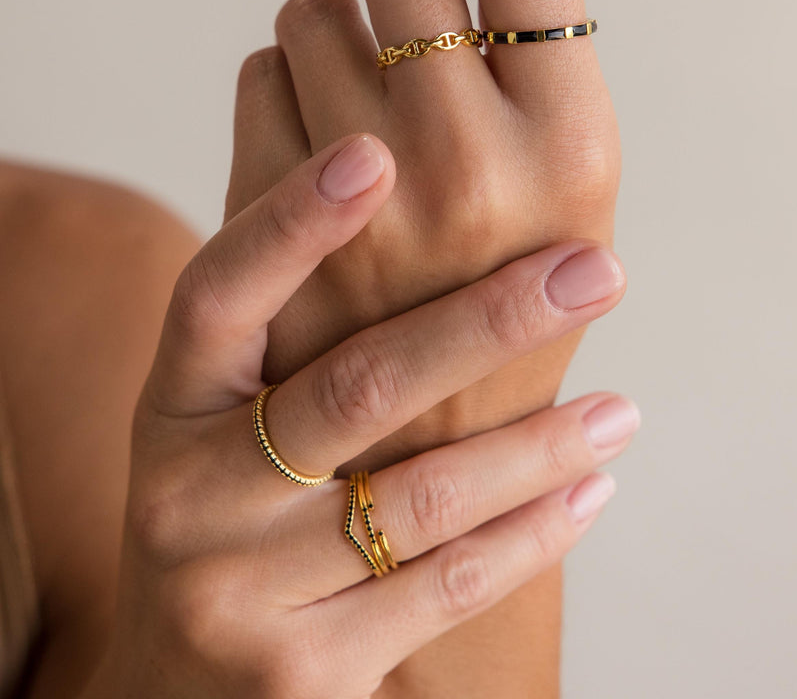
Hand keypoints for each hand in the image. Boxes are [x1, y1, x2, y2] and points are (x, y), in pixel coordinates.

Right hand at [86, 137, 636, 698]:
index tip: (376, 152)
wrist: (181, 685)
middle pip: (352, 389)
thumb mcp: (220, 415)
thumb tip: (374, 165)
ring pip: (419, 500)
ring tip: (623, 409)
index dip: (289, 224)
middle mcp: (189, 491)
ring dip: (537, 447)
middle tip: (592, 270)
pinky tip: (590, 491)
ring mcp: (236, 590)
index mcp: (173, 402)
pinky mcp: (300, 674)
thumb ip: (285, 319)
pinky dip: (529, 535)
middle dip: (485, 325)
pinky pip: (442, 591)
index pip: (220, 291)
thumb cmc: (226, 506)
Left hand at [227, 0, 620, 468]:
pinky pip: (255, 73)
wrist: (432, 449)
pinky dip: (275, 80)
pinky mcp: (280, 227)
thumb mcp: (563, 191)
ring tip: (352, 100)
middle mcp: (478, 160)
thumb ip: (518, 70)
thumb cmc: (509, 302)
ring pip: (306, 11)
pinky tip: (310, 149)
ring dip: (318, 24)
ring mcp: (370, 198)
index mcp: (577, 143)